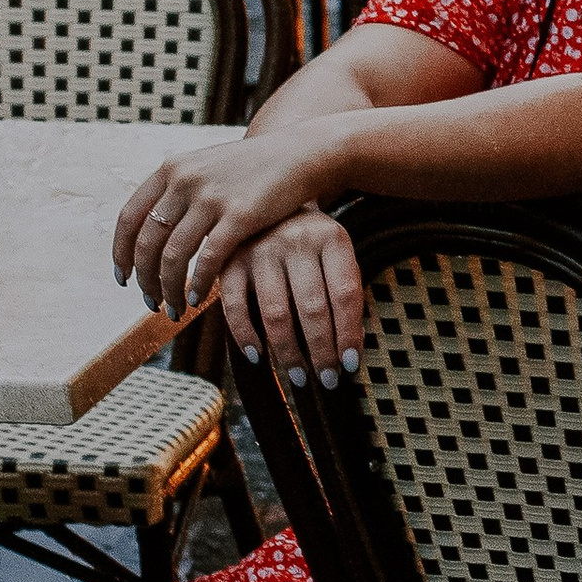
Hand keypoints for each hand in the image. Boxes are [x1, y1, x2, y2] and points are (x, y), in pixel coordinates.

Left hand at [115, 135, 323, 313]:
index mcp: (172, 169)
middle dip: (145, 280)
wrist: (300, 154)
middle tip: (150, 302)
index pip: (129, 218)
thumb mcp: (206, 168)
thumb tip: (151, 232)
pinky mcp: (240, 215)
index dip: (121, 253)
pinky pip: (208, 260)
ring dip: (169, 289)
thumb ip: (178, 192)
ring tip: (174, 309)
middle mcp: (185, 180)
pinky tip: (199, 298)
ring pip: (173, 256)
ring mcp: (212, 197)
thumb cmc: (253, 169)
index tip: (124, 278)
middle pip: (147, 242)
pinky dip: (199, 284)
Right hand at [220, 207, 366, 389]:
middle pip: (312, 308)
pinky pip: (236, 306)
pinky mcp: (231, 260)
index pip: (345, 294)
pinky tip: (258, 357)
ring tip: (300, 377)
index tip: (351, 365)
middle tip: (327, 380)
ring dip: (288, 352)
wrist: (272, 201)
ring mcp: (261, 249)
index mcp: (332, 238)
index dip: (349, 334)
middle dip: (321, 351)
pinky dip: (245, 336)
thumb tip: (350, 353)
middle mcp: (296, 241)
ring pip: (276, 313)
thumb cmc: (312, 244)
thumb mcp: (336, 257)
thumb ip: (345, 298)